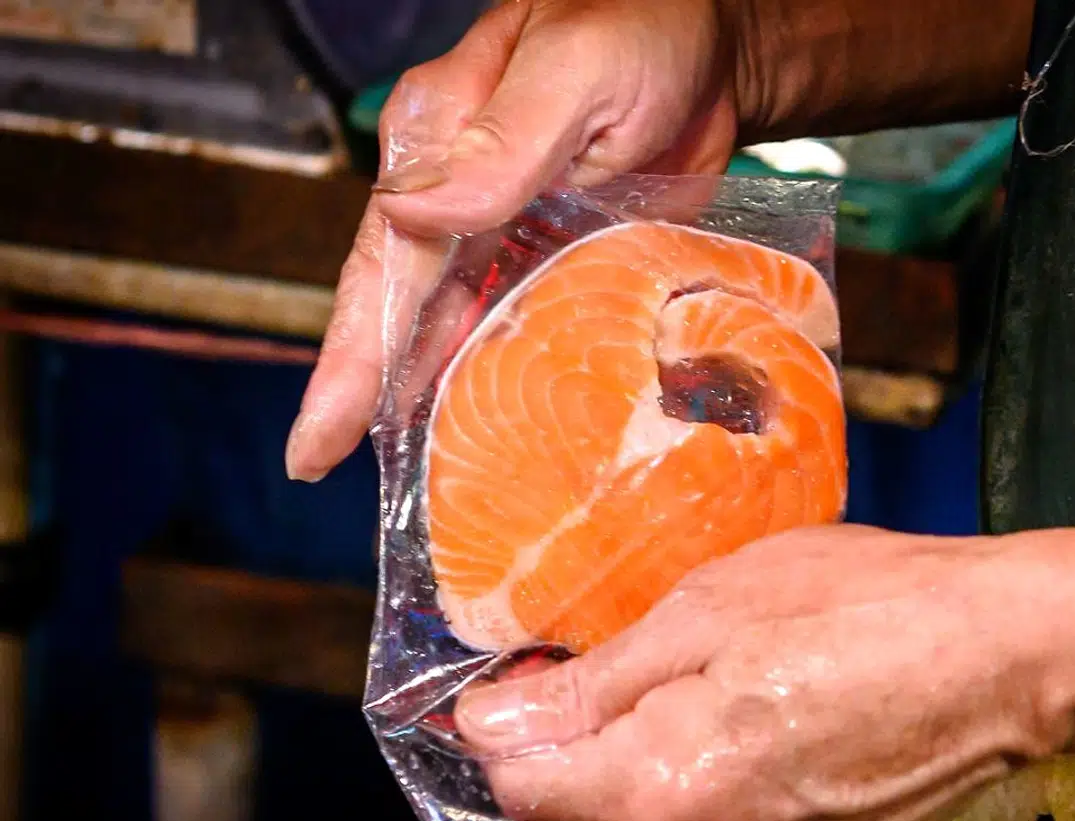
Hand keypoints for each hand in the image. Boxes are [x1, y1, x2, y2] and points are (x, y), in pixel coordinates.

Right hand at [286, 0, 741, 481]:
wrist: (717, 45)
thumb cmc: (644, 23)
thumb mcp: (576, 70)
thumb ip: (502, 143)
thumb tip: (412, 218)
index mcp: (440, 139)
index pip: (382, 262)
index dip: (350, 357)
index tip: (316, 439)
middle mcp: (462, 194)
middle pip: (402, 308)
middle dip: (365, 393)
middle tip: (322, 468)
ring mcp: (511, 231)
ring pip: (457, 327)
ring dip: (434, 398)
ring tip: (410, 480)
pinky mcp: (562, 255)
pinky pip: (522, 325)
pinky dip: (503, 378)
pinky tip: (495, 431)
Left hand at [453, 524, 1070, 820]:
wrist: (1004, 656)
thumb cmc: (861, 609)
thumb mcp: (706, 613)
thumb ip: (588, 686)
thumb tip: (486, 725)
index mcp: (663, 793)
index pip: (524, 792)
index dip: (521, 731)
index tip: (554, 681)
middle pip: (601, 810)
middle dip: (615, 741)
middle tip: (691, 661)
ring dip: (681, 768)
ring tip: (757, 693)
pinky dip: (739, 800)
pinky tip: (793, 739)